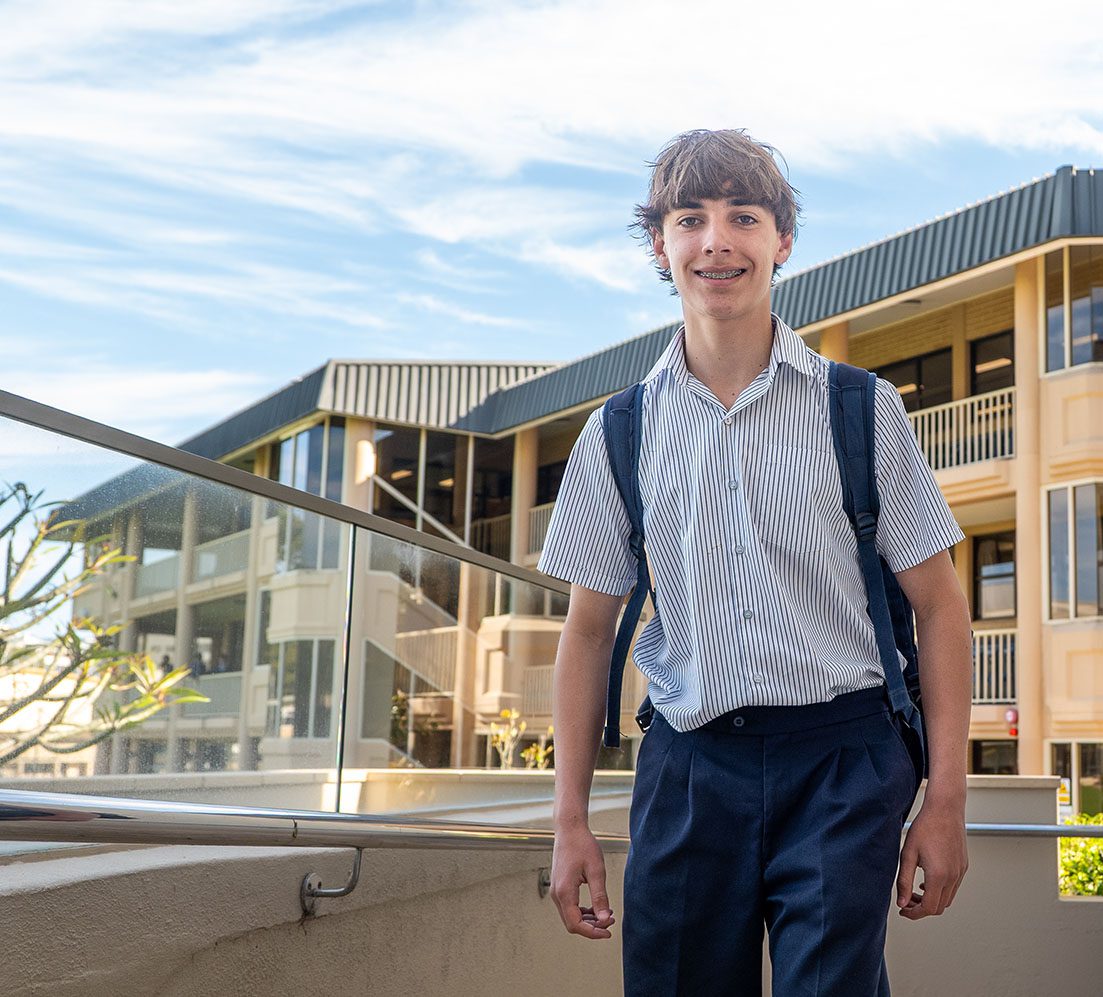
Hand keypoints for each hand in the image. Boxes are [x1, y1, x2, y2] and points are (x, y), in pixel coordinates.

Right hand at [550, 822, 615, 938]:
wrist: (569, 829)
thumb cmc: (582, 845)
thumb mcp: (596, 871)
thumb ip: (600, 897)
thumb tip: (604, 919)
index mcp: (564, 892)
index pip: (576, 924)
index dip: (593, 933)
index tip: (608, 932)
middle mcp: (557, 894)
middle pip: (572, 923)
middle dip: (591, 927)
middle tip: (610, 921)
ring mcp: (556, 890)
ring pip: (570, 916)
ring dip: (587, 920)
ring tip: (605, 914)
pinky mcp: (559, 887)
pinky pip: (569, 907)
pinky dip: (582, 911)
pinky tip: (596, 907)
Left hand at [896, 799, 967, 918]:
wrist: (945, 809)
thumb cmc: (924, 827)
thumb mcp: (907, 854)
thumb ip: (903, 881)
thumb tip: (901, 903)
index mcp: (939, 875)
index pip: (929, 908)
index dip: (914, 913)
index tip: (902, 910)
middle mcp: (953, 877)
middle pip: (939, 907)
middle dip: (921, 909)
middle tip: (906, 901)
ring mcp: (961, 872)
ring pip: (947, 899)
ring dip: (931, 900)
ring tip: (913, 891)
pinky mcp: (963, 866)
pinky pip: (953, 887)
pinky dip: (940, 891)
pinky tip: (926, 881)